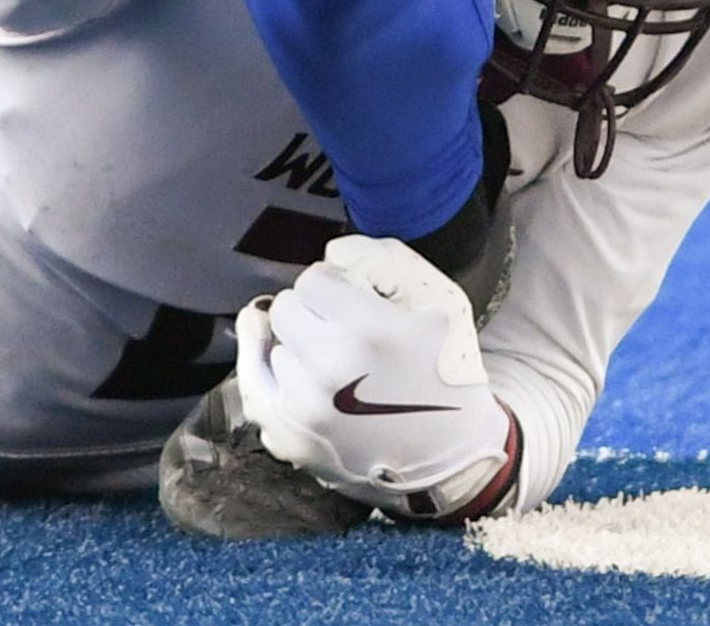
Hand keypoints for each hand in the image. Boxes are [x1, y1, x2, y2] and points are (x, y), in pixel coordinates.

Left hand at [235, 237, 518, 522]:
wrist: (451, 456)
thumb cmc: (446, 372)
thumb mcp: (437, 300)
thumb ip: (383, 261)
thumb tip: (330, 254)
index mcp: (368, 331)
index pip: (312, 280)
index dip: (332, 285)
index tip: (348, 299)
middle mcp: (329, 369)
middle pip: (284, 310)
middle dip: (310, 312)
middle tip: (338, 329)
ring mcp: (305, 410)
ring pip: (274, 351)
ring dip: (298, 351)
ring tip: (334, 366)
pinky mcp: (292, 440)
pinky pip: (258, 392)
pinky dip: (274, 381)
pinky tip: (292, 374)